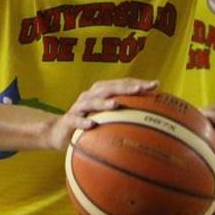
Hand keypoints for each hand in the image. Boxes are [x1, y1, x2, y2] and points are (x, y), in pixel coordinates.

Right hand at [44, 78, 158, 150]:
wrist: (58, 132)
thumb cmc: (88, 122)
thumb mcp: (106, 117)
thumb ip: (124, 114)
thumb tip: (152, 119)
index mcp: (101, 92)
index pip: (122, 84)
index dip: (138, 82)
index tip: (156, 84)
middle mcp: (90, 96)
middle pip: (109, 88)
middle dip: (125, 87)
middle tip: (140, 88)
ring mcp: (79, 107)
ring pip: (92, 101)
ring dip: (104, 102)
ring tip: (116, 105)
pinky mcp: (69, 120)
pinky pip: (76, 120)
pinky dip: (83, 121)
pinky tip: (92, 124)